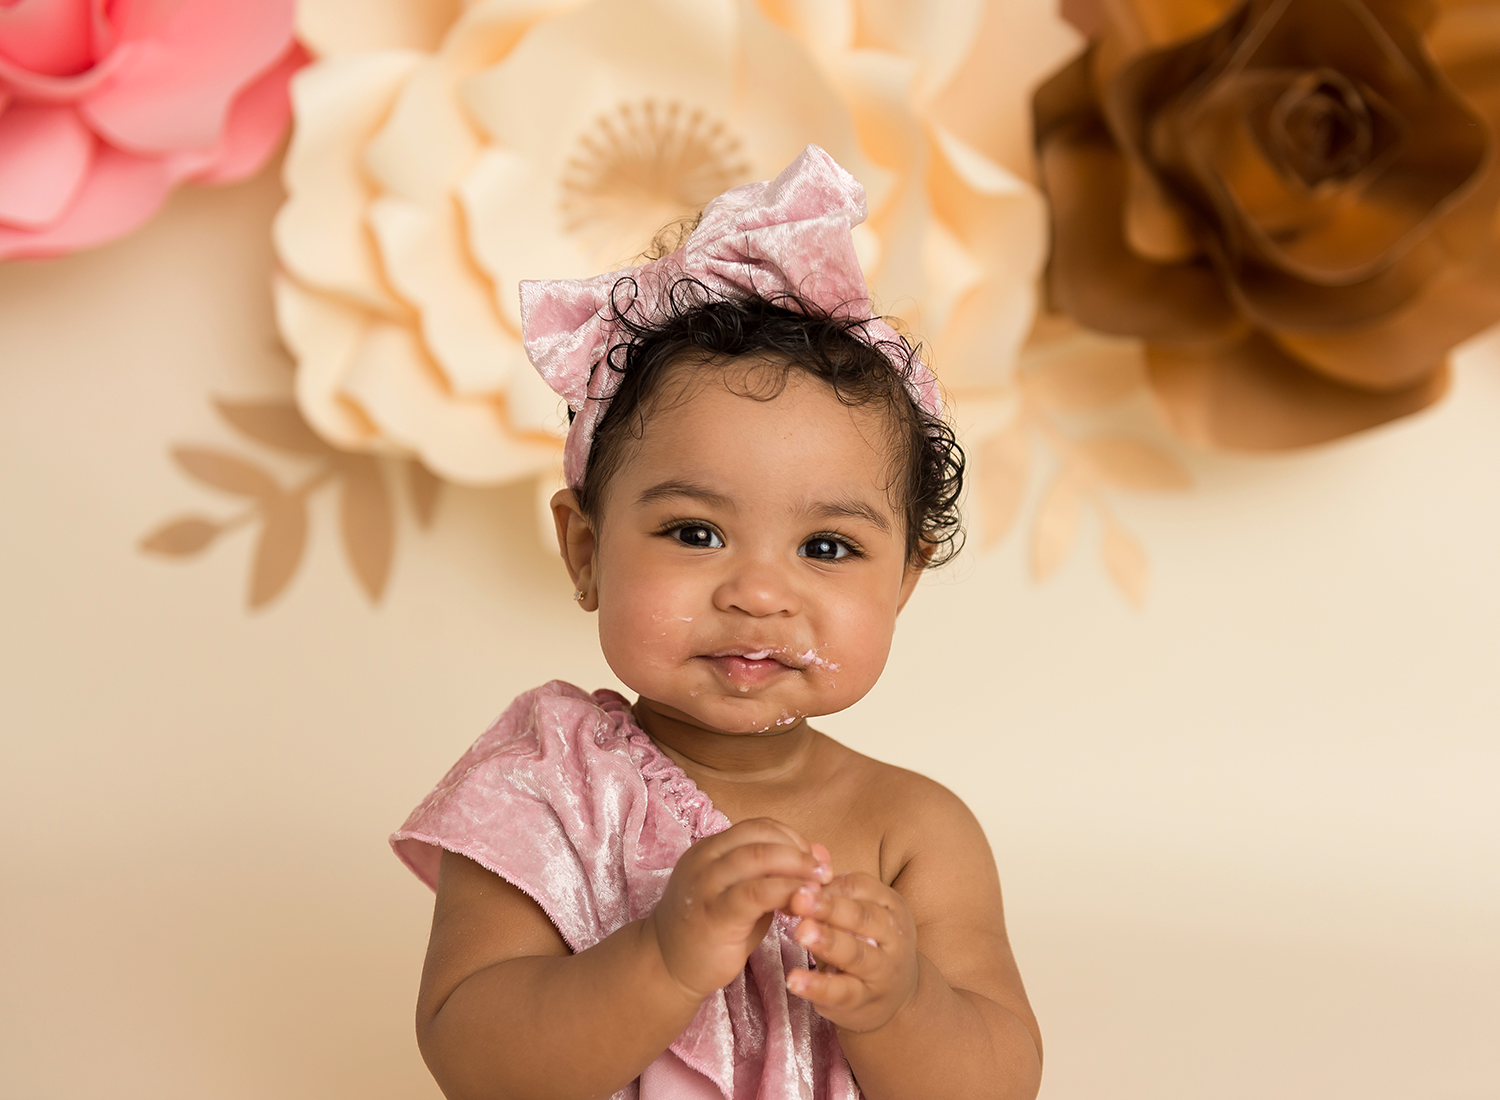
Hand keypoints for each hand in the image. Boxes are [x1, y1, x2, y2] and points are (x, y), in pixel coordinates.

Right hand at [648, 818, 831, 1001]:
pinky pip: (755, 892)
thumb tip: (820, 854)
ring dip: (796, 867)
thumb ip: (775, 875)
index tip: (815, 858)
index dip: (791, 838)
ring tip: (821, 884)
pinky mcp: (714, 913)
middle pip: (760, 836)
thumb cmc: (711, 930)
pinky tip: (802, 902)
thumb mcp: (743, 895)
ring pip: (758, 857)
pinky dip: (785, 891)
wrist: (667, 967)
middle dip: (799, 850)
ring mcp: (706, 884)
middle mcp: (704, 859)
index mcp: (710, 848)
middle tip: (824, 870)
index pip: (757, 827)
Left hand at [785, 872, 918, 1032]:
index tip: (799, 883)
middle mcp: (894, 938)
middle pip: (863, 918)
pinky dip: (816, 986)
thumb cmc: (868, 943)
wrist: (897, 996)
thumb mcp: (861, 915)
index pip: (862, 887)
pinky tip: (794, 979)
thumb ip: (834, 897)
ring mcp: (882, 972)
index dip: (829, 885)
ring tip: (800, 933)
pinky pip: (841, 992)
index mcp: (891, 907)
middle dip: (830, 907)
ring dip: (827, 942)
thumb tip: (797, 882)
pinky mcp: (864, 1000)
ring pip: (855, 955)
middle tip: (799, 898)